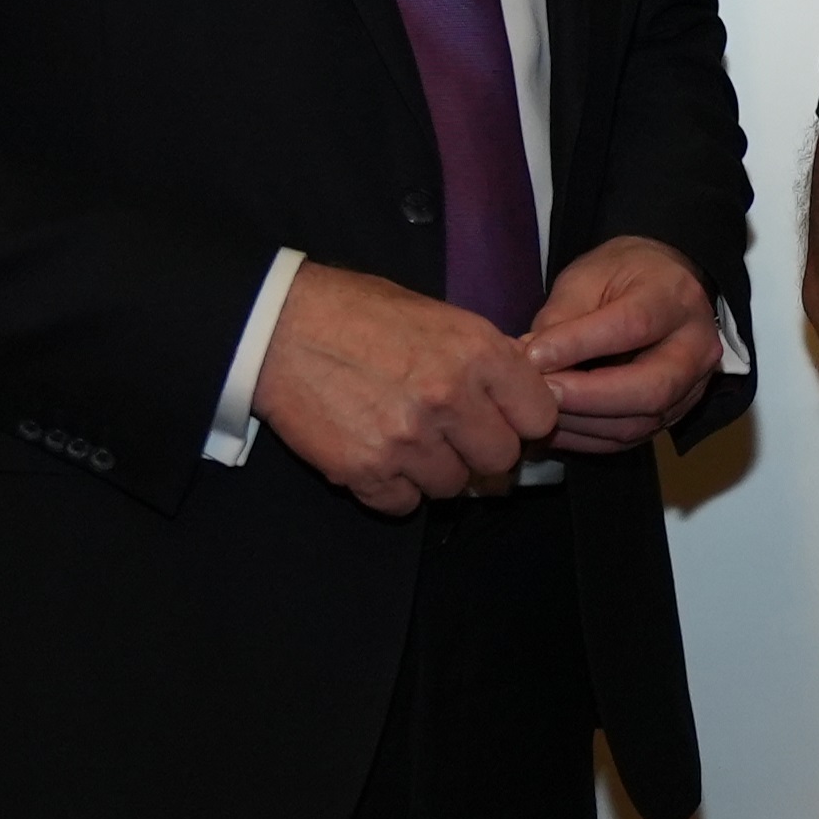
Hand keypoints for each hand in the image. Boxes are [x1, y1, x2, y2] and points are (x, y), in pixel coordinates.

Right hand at [250, 262, 555, 514]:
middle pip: (500, 460)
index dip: (523, 421)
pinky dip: (393, 488)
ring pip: (452, 486)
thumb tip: (527, 386)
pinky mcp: (366, 469)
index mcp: (476, 352)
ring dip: (434, 471)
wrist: (278, 328)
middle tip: (454, 435)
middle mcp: (448, 398)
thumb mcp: (437, 315)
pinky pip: (403, 504)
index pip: (539, 416)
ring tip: (406, 438)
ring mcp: (407, 439)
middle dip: (480, 452)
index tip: (506, 420)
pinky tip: (378, 455)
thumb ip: (485, 355)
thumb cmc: (357, 314)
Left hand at [526, 236, 720, 453]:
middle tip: (539, 393)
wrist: (665, 290)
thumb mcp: (588, 276)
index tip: (533, 355)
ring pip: (639, 422)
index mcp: (675, 297)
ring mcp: (691, 388)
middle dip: (587, 398)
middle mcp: (695, 347)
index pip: (633, 326)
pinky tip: (555, 427)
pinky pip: (630, 438)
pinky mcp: (674, 415)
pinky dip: (587, 438)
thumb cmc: (623, 276)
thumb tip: (529, 360)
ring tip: (539, 410)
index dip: (580, 345)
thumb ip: (561, 316)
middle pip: (650, 388)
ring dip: (581, 423)